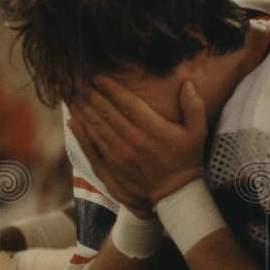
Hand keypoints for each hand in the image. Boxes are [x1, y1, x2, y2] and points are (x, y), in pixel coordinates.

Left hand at [68, 75, 206, 207]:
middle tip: (78, 81)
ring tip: (72, 96)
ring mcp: (121, 155)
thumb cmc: (186, 159)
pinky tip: (73, 122)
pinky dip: (81, 134)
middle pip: (107, 112)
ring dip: (83, 110)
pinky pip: (93, 148)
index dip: (110, 87)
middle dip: (91, 94)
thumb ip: (193, 106)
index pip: (127, 102)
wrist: (175, 193)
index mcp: (153, 128)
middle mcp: (134, 140)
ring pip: (97, 128)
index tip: (98, 76)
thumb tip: (187, 83)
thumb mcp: (198, 132)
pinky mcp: (113, 168)